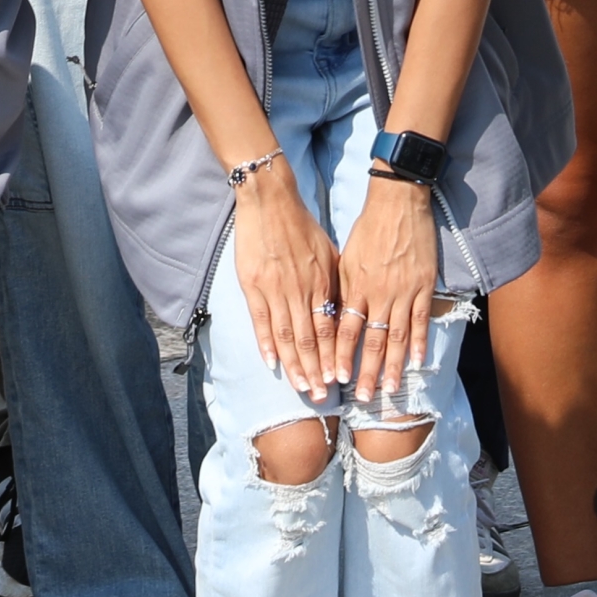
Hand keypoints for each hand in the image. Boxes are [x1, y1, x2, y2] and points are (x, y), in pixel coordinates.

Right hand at [230, 171, 342, 400]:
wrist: (269, 200)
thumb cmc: (301, 225)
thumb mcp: (327, 251)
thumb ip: (334, 282)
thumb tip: (343, 310)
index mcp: (319, 282)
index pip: (329, 327)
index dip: (333, 355)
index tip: (339, 379)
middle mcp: (299, 290)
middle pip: (308, 339)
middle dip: (316, 370)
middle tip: (320, 396)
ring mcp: (274, 289)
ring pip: (286, 336)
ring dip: (294, 365)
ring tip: (301, 388)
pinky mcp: (252, 285)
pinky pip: (260, 321)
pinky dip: (266, 344)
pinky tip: (272, 364)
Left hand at [333, 173, 438, 399]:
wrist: (398, 201)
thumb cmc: (368, 228)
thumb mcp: (347, 256)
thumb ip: (343, 289)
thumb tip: (336, 316)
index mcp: (355, 285)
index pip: (345, 329)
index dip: (340, 356)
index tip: (335, 379)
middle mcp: (378, 293)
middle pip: (370, 339)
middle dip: (365, 371)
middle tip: (362, 397)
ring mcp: (403, 290)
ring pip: (396, 335)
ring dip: (391, 365)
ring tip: (388, 390)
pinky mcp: (423, 285)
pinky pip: (420, 319)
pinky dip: (419, 342)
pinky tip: (416, 362)